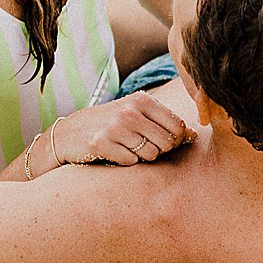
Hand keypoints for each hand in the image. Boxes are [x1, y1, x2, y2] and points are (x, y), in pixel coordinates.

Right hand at [49, 92, 193, 167]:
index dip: (175, 140)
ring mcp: (115, 127)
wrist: (68, 134)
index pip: (178, 126)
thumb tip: (194, 136)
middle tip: (143, 148)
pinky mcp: (101, 143)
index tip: (162, 142)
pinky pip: (130, 162)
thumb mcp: (135, 115)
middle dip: (160, 151)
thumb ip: (163, 122)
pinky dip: (125, 162)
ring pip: (151, 155)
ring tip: (127, 149)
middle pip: (167, 142)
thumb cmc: (108, 124)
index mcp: (141, 100)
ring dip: (142, 158)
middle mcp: (129, 111)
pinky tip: (114, 154)